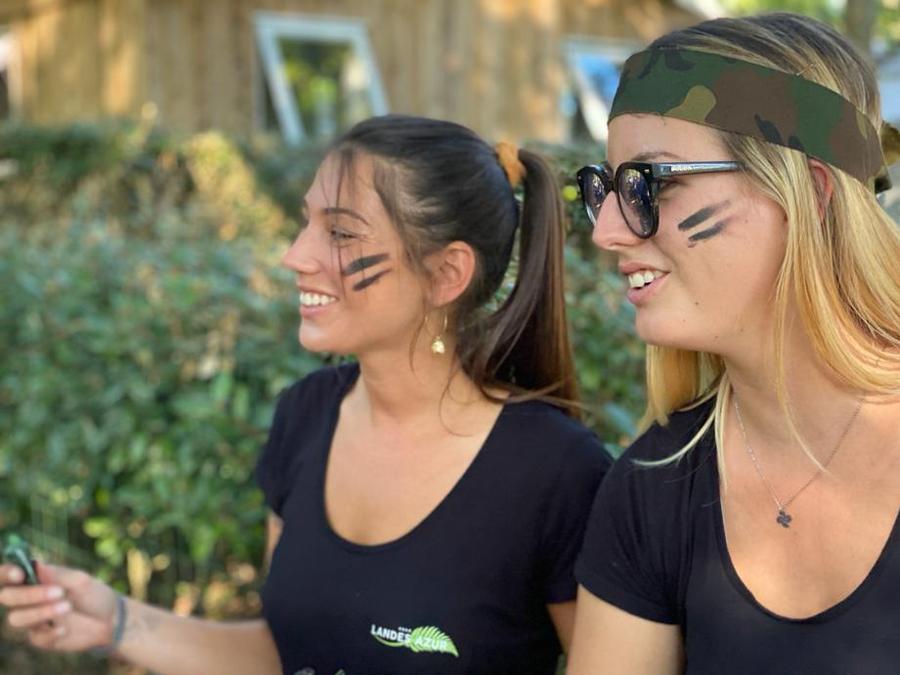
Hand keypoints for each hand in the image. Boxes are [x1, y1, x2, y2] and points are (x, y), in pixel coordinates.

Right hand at [0, 562, 118, 651]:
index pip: (7, 575)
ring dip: (40, 612)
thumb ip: (58, 574)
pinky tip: (65, 628)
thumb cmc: (93, 594)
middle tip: (58, 592)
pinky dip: (49, 632)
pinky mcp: (40, 638)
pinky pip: (34, 637)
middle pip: (8, 596)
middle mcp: (28, 599)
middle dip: (29, 595)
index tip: (19, 574)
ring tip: (67, 607)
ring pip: (16, 618)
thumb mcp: (81, 581)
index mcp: (35, 579)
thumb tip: (36, 564)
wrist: (109, 619)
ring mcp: (32, 619)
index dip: (6, 573)